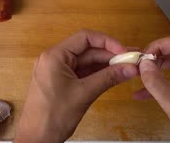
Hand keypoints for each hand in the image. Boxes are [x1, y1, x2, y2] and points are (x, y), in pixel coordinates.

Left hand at [15, 29, 137, 142]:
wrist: (37, 140)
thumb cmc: (54, 116)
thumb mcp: (84, 94)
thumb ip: (108, 78)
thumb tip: (131, 68)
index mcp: (54, 56)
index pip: (85, 38)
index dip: (107, 42)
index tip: (124, 51)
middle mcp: (55, 59)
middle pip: (87, 50)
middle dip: (110, 55)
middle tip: (132, 60)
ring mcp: (58, 71)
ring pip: (87, 62)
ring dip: (106, 64)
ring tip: (128, 67)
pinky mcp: (62, 82)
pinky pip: (83, 72)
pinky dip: (98, 74)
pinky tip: (115, 75)